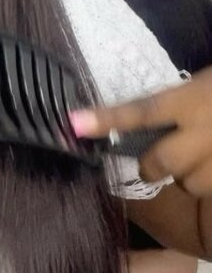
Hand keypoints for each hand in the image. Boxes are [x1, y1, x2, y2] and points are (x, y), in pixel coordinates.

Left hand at [70, 66, 211, 197]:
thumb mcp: (207, 83)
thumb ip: (179, 100)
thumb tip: (143, 117)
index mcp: (194, 100)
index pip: (144, 111)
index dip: (108, 120)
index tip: (75, 124)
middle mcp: (204, 132)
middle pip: (160, 161)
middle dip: (151, 165)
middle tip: (153, 160)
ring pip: (189, 183)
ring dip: (188, 174)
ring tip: (201, 154)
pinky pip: (209, 189)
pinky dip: (208, 179)